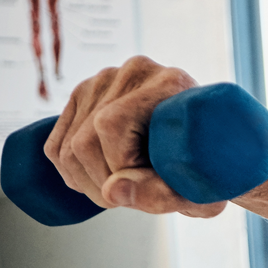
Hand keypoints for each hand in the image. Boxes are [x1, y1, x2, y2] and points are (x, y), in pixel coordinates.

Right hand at [45, 55, 225, 216]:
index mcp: (168, 82)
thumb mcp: (200, 191)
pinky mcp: (84, 99)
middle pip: (84, 140)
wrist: (209, 149)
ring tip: (124, 188)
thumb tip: (113, 192)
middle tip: (134, 195)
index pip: (111, 125)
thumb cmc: (211, 170)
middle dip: (104, 182)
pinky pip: (55, 146)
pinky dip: (71, 173)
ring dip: (89, 183)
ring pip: (67, 148)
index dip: (119, 167)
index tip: (146, 187)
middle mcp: (134, 72)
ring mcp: (104, 81)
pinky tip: (102, 179)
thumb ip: (164, 195)